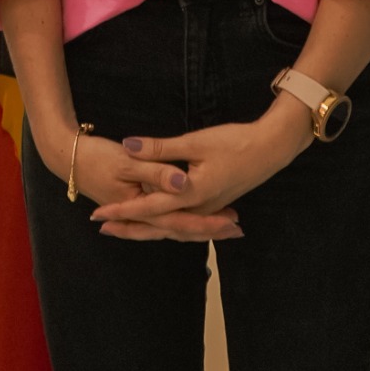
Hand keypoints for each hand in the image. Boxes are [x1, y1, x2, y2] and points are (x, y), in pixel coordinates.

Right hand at [40, 125, 238, 241]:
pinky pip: (164, 217)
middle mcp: (142, 213)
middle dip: (208, 230)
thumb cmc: (95, 153)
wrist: (65, 154)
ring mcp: (138, 209)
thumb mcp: (128, 159)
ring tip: (226, 225)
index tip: (232, 223)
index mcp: (142, 205)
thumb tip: (183, 181)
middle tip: (238, 229)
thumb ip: (157, 169)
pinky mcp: (135, 202)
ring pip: (173, 225)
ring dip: (198, 227)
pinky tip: (194, 214)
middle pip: (179, 227)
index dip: (208, 222)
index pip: (181, 220)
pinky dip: (182, 219)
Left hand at [83, 102, 314, 240]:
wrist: (272, 149)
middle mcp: (198, 209)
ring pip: (170, 226)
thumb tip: (128, 146)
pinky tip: (160, 220)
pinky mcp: (214, 205)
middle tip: (102, 227)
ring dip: (146, 227)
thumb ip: (160, 148)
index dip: (121, 211)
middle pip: (157, 225)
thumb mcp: (195, 142)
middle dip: (129, 227)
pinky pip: (184, 221)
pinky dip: (166, 224)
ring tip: (124, 227)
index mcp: (191, 196)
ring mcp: (207, 210)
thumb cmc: (236, 142)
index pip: (147, 208)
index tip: (97, 215)